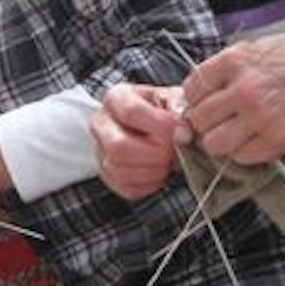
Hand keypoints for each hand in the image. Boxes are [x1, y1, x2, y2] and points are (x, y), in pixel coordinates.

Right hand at [92, 84, 187, 198]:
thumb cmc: (165, 112)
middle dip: (155, 153)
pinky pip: (127, 188)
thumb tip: (184, 133)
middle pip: (119, 146)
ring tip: (167, 161)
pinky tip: (158, 170)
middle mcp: (102, 122)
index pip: (131, 112)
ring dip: (154, 170)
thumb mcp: (174, 100)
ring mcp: (101, 150)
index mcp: (117, 97)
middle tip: (172, 151)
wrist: (157, 127)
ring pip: (121, 171)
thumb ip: (180, 111)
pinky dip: (150, 184)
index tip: (180, 131)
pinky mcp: (108, 175)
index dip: (161, 125)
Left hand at [183, 29, 284, 163]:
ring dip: (221, 141)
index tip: (203, 103)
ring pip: (214, 143)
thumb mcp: (263, 46)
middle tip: (219, 122)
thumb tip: (207, 88)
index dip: (195, 99)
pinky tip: (256, 140)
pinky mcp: (278, 140)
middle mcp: (244, 88)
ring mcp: (260, 117)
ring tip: (235, 134)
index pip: (192, 87)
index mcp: (237, 59)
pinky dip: (244, 153)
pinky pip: (242, 157)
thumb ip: (232, 67)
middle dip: (206, 122)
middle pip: (199, 118)